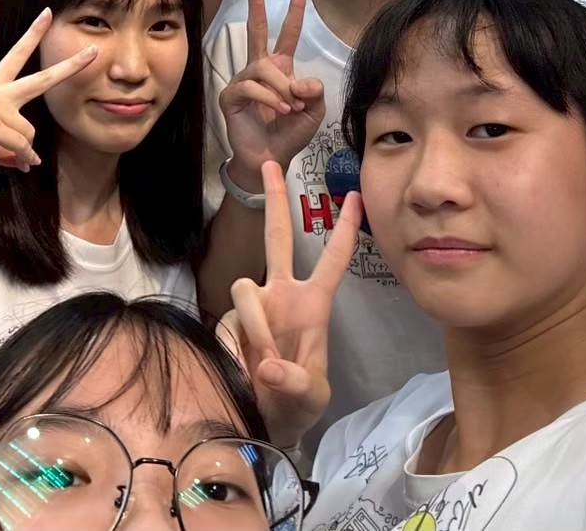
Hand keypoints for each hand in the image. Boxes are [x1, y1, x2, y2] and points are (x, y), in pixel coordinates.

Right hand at [219, 0, 323, 189]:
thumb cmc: (291, 132)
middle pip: (257, 28)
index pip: (288, 33)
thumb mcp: (314, 111)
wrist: (272, 157)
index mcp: (281, 67)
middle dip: (256, 2)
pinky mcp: (231, 95)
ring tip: (290, 107)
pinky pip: (251, 86)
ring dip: (281, 87)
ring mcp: (244, 80)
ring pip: (264, 67)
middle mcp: (260, 68)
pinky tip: (280, 111)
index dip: (295, 11)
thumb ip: (314, 91)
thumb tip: (299, 79)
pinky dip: (270, 98)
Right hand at [219, 161, 360, 448]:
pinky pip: (229, 326)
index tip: (357, 195)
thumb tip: (269, 366)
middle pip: (278, 236)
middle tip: (269, 163)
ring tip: (263, 367)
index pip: (333, 259)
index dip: (345, 229)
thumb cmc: (299, 403)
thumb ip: (296, 382)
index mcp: (314, 304)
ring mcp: (254, 307)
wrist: (266, 422)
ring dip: (255, 326)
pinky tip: (243, 373)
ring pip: (245, 286)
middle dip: (275, 200)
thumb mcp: (311, 397)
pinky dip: (235, 352)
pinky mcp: (229, 324)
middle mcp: (282, 294)